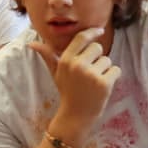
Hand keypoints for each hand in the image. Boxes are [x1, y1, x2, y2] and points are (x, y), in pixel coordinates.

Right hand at [28, 28, 120, 143]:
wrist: (75, 116)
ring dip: (104, 70)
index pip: (82, 38)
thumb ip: (48, 56)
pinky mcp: (104, 83)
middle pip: (98, 48)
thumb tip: (31, 44)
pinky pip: (116, 70)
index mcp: (66, 60)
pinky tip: (102, 87)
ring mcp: (92, 74)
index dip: (92, 32)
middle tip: (90, 74)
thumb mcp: (56, 73)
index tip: (100, 30)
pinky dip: (112, 77)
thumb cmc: (67, 92)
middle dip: (97, 58)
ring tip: (94, 82)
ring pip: (107, 60)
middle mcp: (78, 65)